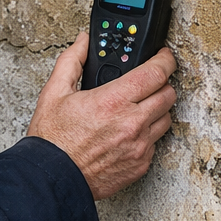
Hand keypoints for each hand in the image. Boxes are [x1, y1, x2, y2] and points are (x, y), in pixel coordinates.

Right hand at [27, 32, 176, 199]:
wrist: (52, 178)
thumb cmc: (52, 140)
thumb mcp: (54, 93)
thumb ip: (72, 61)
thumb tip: (82, 42)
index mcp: (113, 101)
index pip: (156, 73)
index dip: (165, 60)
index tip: (164, 57)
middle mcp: (132, 123)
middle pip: (168, 94)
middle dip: (162, 84)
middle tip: (150, 82)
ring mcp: (139, 146)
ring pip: (166, 118)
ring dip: (157, 109)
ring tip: (138, 108)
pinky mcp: (140, 165)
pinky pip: (156, 143)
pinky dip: (148, 134)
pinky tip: (129, 132)